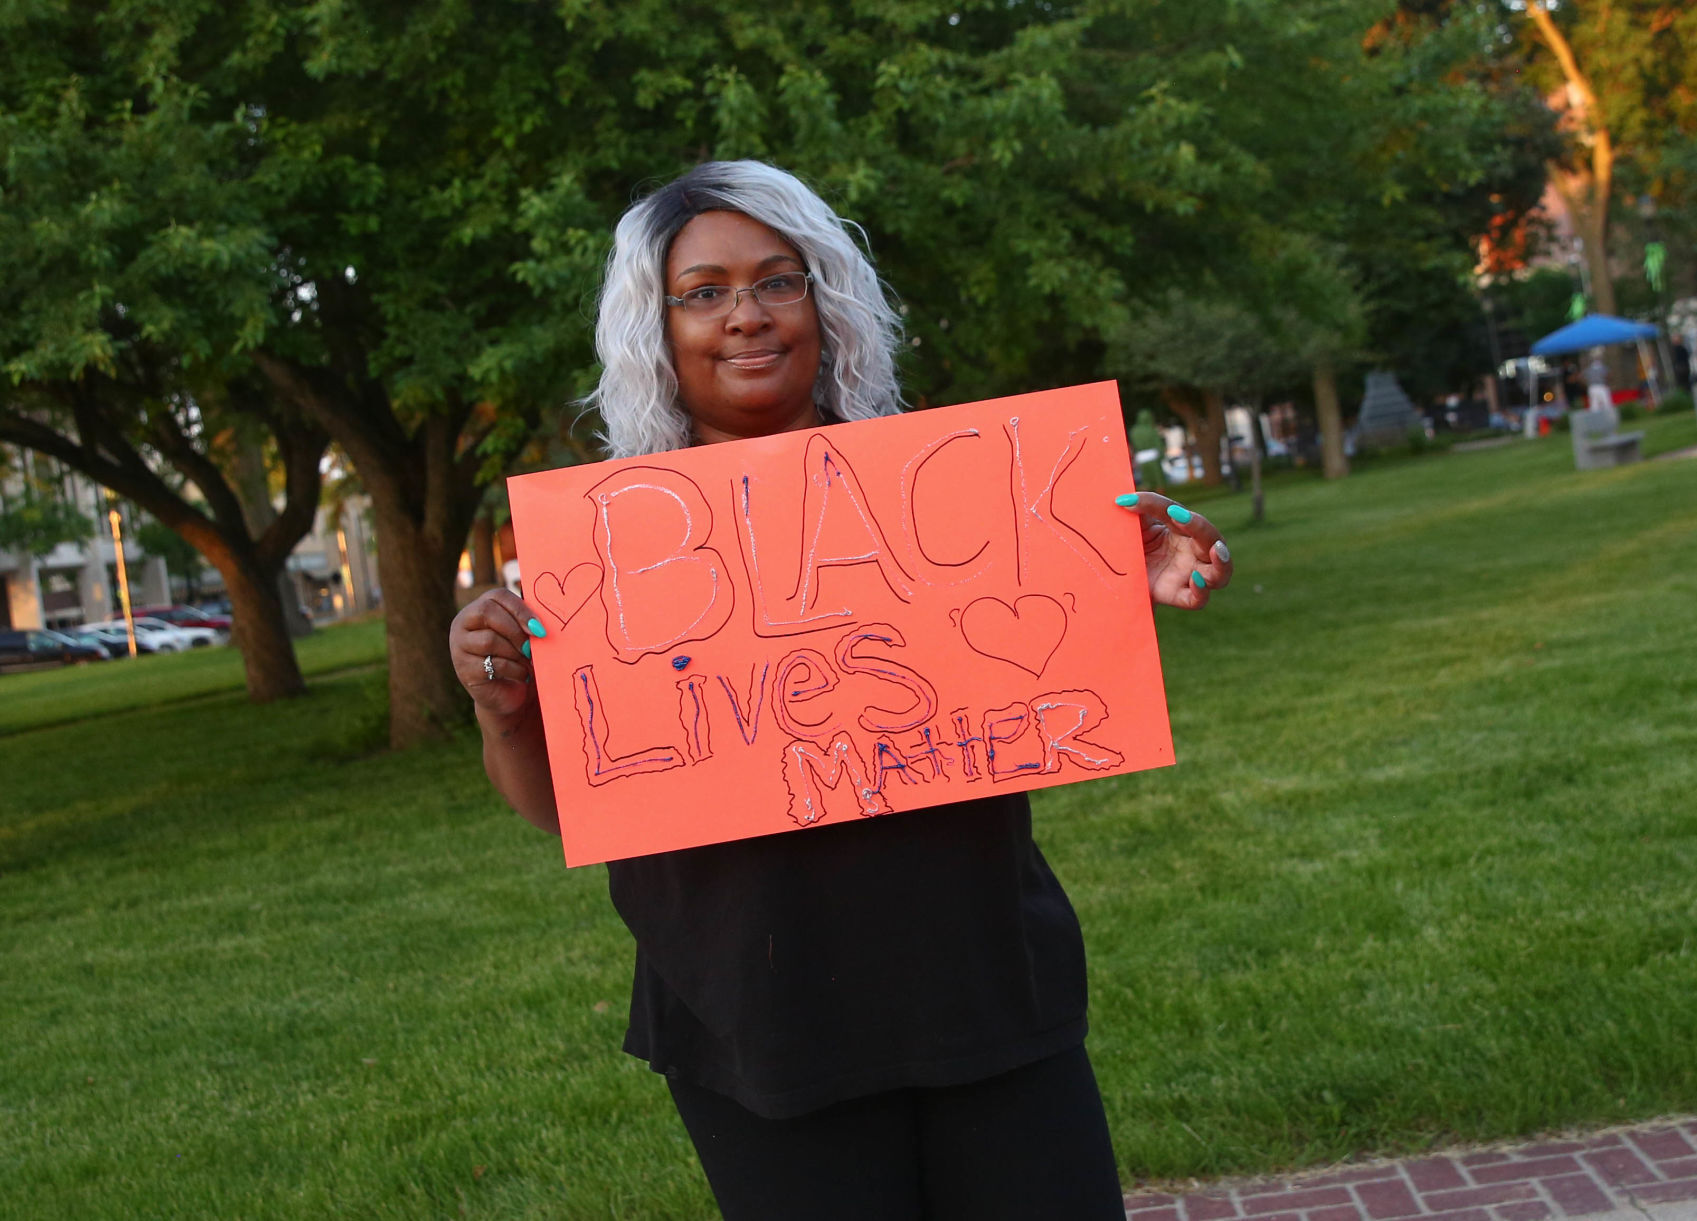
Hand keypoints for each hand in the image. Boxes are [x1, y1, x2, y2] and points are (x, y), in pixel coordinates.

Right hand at [449, 588, 548, 720]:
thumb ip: (527, 620)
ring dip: (516, 653)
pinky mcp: (464, 670)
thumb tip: (544, 613)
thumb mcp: (522, 635)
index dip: (520, 609)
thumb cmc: (518, 658)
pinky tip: (523, 675)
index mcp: (478, 608)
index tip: (539, 628)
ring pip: (489, 640)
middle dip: (516, 631)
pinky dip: (515, 670)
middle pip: (487, 613)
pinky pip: (494, 664)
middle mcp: (462, 624)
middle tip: (532, 648)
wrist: (507, 694)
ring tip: (528, 662)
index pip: (497, 595)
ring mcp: (459, 647)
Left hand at [1112, 492, 1232, 608]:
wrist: (1126, 579)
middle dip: (1200, 526)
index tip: (1142, 502)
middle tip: (1179, 516)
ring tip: (1215, 550)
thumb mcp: (1137, 527)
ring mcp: (1191, 575)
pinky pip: (1200, 599)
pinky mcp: (1181, 596)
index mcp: (1185, 531)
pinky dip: (1201, 591)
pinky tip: (1195, 580)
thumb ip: (1137, 511)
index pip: (1181, 515)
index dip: (1163, 508)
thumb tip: (1123, 499)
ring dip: (1222, 562)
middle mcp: (1194, 552)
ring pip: (1221, 572)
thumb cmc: (1137, 547)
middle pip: (1212, 539)